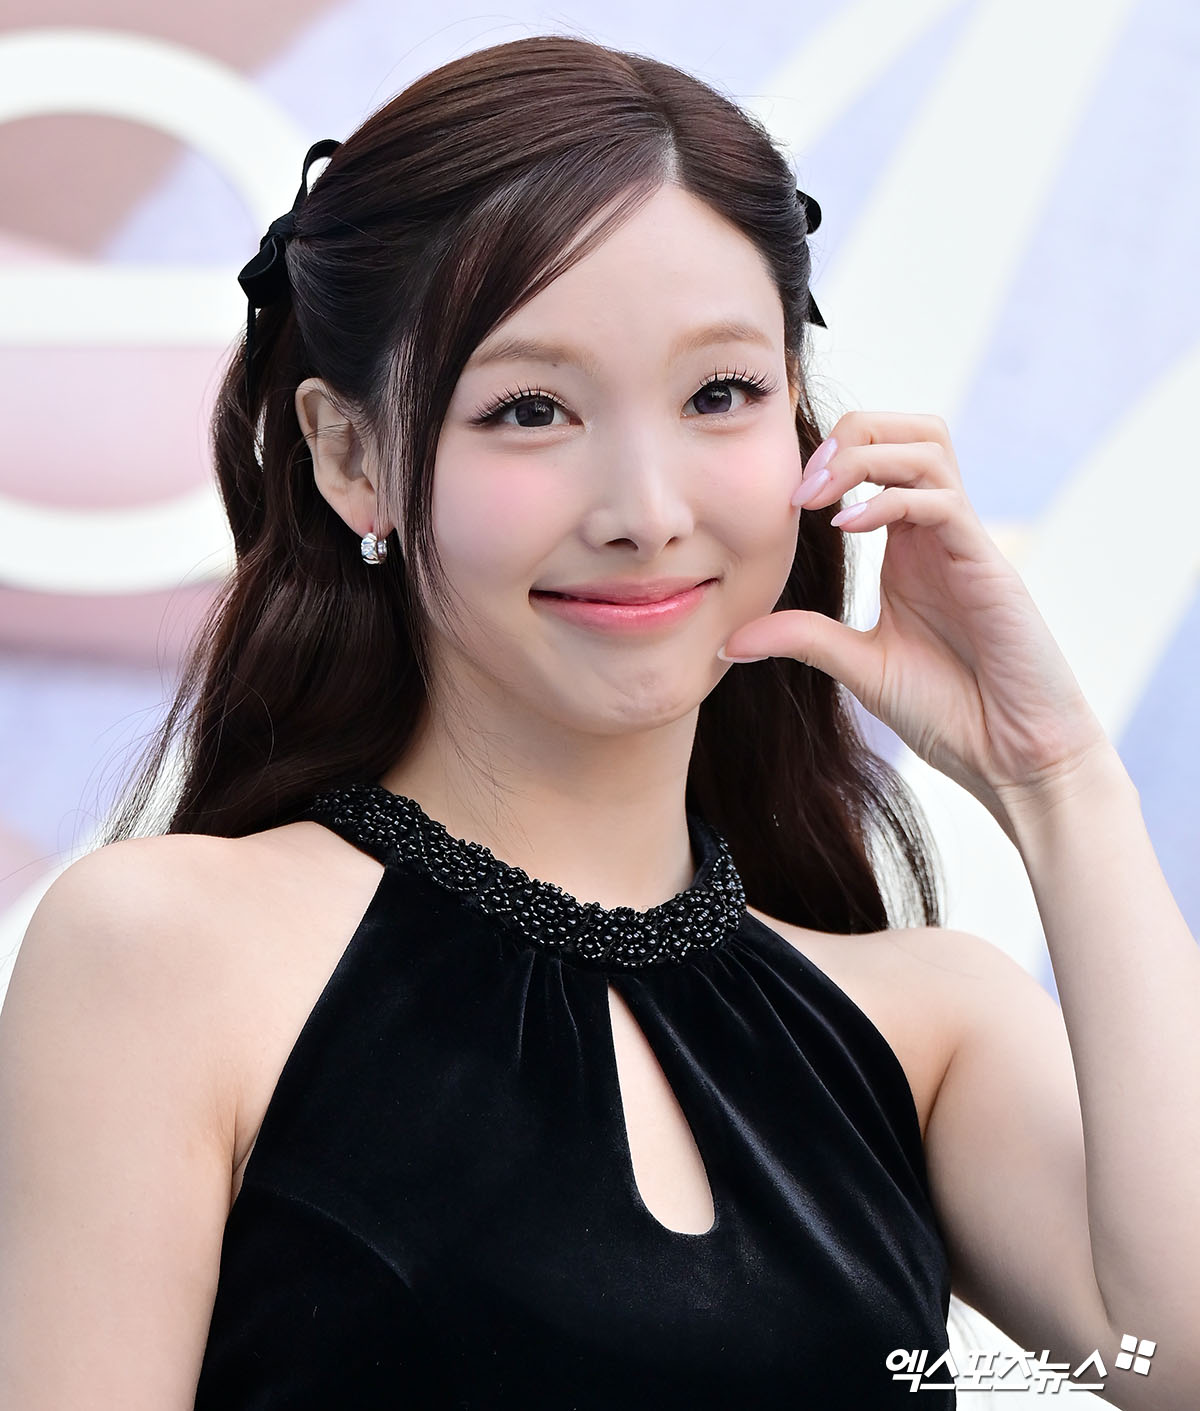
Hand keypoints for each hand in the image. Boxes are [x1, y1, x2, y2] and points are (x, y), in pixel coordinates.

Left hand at [717, 411, 1111, 829]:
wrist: (1012, 755)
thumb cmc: (951, 711)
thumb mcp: (858, 666)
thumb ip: (801, 639)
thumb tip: (727, 640)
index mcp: (905, 545)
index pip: (873, 456)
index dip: (823, 458)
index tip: (777, 501)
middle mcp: (935, 531)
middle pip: (905, 428)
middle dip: (848, 435)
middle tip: (799, 488)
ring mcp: (964, 542)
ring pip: (927, 445)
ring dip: (865, 454)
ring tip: (816, 497)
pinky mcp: (988, 565)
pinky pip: (942, 501)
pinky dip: (890, 500)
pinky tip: (849, 528)